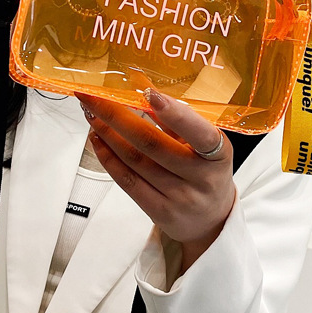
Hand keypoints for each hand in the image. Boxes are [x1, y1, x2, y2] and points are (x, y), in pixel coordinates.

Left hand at [75, 89, 235, 271]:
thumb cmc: (206, 173)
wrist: (211, 219)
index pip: (199, 133)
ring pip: (134, 161)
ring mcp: (180, 197)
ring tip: (93, 115)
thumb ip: (179, 123)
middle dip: (118, 117)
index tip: (150, 93)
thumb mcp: (205, 146)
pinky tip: (99, 141)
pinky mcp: (160, 212)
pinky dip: (108, 158)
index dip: (174, 113)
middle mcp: (201, 178)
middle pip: (152, 144)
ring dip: (108, 134)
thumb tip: (144, 93)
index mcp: (218, 154)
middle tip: (96, 98)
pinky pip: (127, 181)